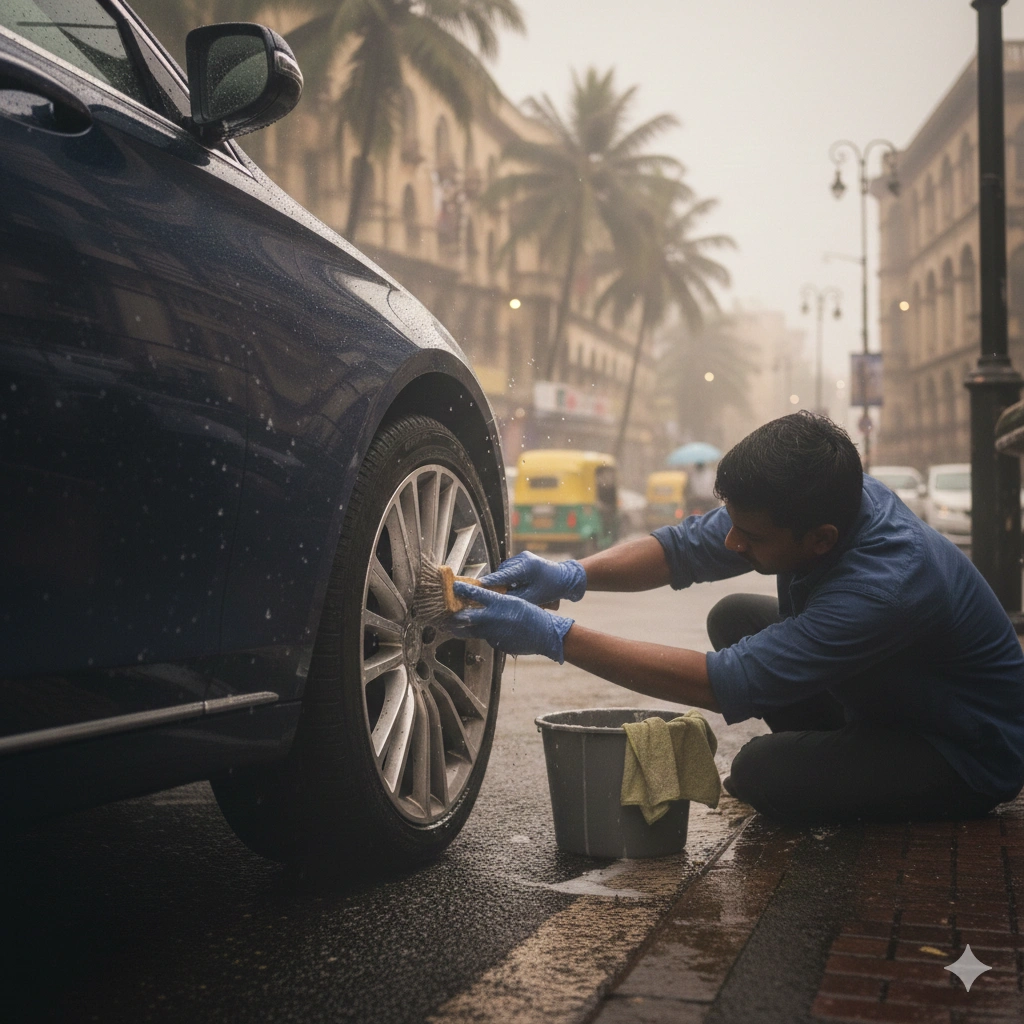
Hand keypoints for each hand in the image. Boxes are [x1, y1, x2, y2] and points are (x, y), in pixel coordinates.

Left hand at [448, 582, 574, 662]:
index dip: (462, 590)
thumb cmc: (532, 615)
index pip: (476, 594)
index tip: (453, 587)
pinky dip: (484, 635)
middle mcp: (494, 618)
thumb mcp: (515, 601)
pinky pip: (486, 638)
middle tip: (445, 618)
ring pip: (472, 631)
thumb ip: (497, 601)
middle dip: (453, 618)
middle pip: (466, 617)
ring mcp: (494, 633)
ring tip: (453, 628)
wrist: (546, 634)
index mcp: (500, 603)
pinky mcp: (497, 644)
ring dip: (462, 629)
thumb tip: (482, 599)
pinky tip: (487, 633)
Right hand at [479, 551, 586, 605]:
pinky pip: (511, 568)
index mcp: (526, 567)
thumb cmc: (552, 589)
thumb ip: (515, 598)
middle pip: (503, 572)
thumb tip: (499, 600)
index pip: (503, 575)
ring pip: (506, 570)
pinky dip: (509, 577)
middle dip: (496, 583)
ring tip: (502, 592)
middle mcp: (523, 558)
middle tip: (489, 594)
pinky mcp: (525, 558)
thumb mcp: (533, 597)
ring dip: (503, 580)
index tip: (478, 586)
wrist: (566, 578)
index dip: (490, 581)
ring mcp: (524, 557)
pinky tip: (511, 587)